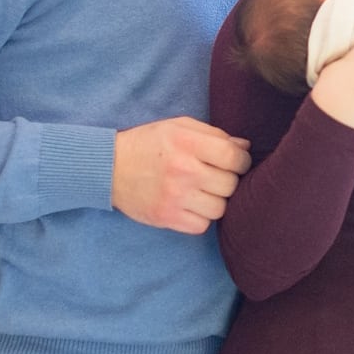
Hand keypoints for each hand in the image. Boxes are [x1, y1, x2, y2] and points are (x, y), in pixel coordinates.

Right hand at [111, 116, 252, 233]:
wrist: (109, 168)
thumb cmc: (149, 144)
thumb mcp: (179, 127)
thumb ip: (214, 134)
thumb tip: (245, 148)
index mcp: (187, 142)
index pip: (234, 157)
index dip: (241, 161)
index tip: (235, 162)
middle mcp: (182, 170)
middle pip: (230, 185)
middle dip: (228, 180)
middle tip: (214, 177)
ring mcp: (174, 196)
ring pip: (219, 208)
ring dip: (215, 200)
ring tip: (202, 191)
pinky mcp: (166, 217)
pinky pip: (202, 226)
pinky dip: (200, 218)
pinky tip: (191, 205)